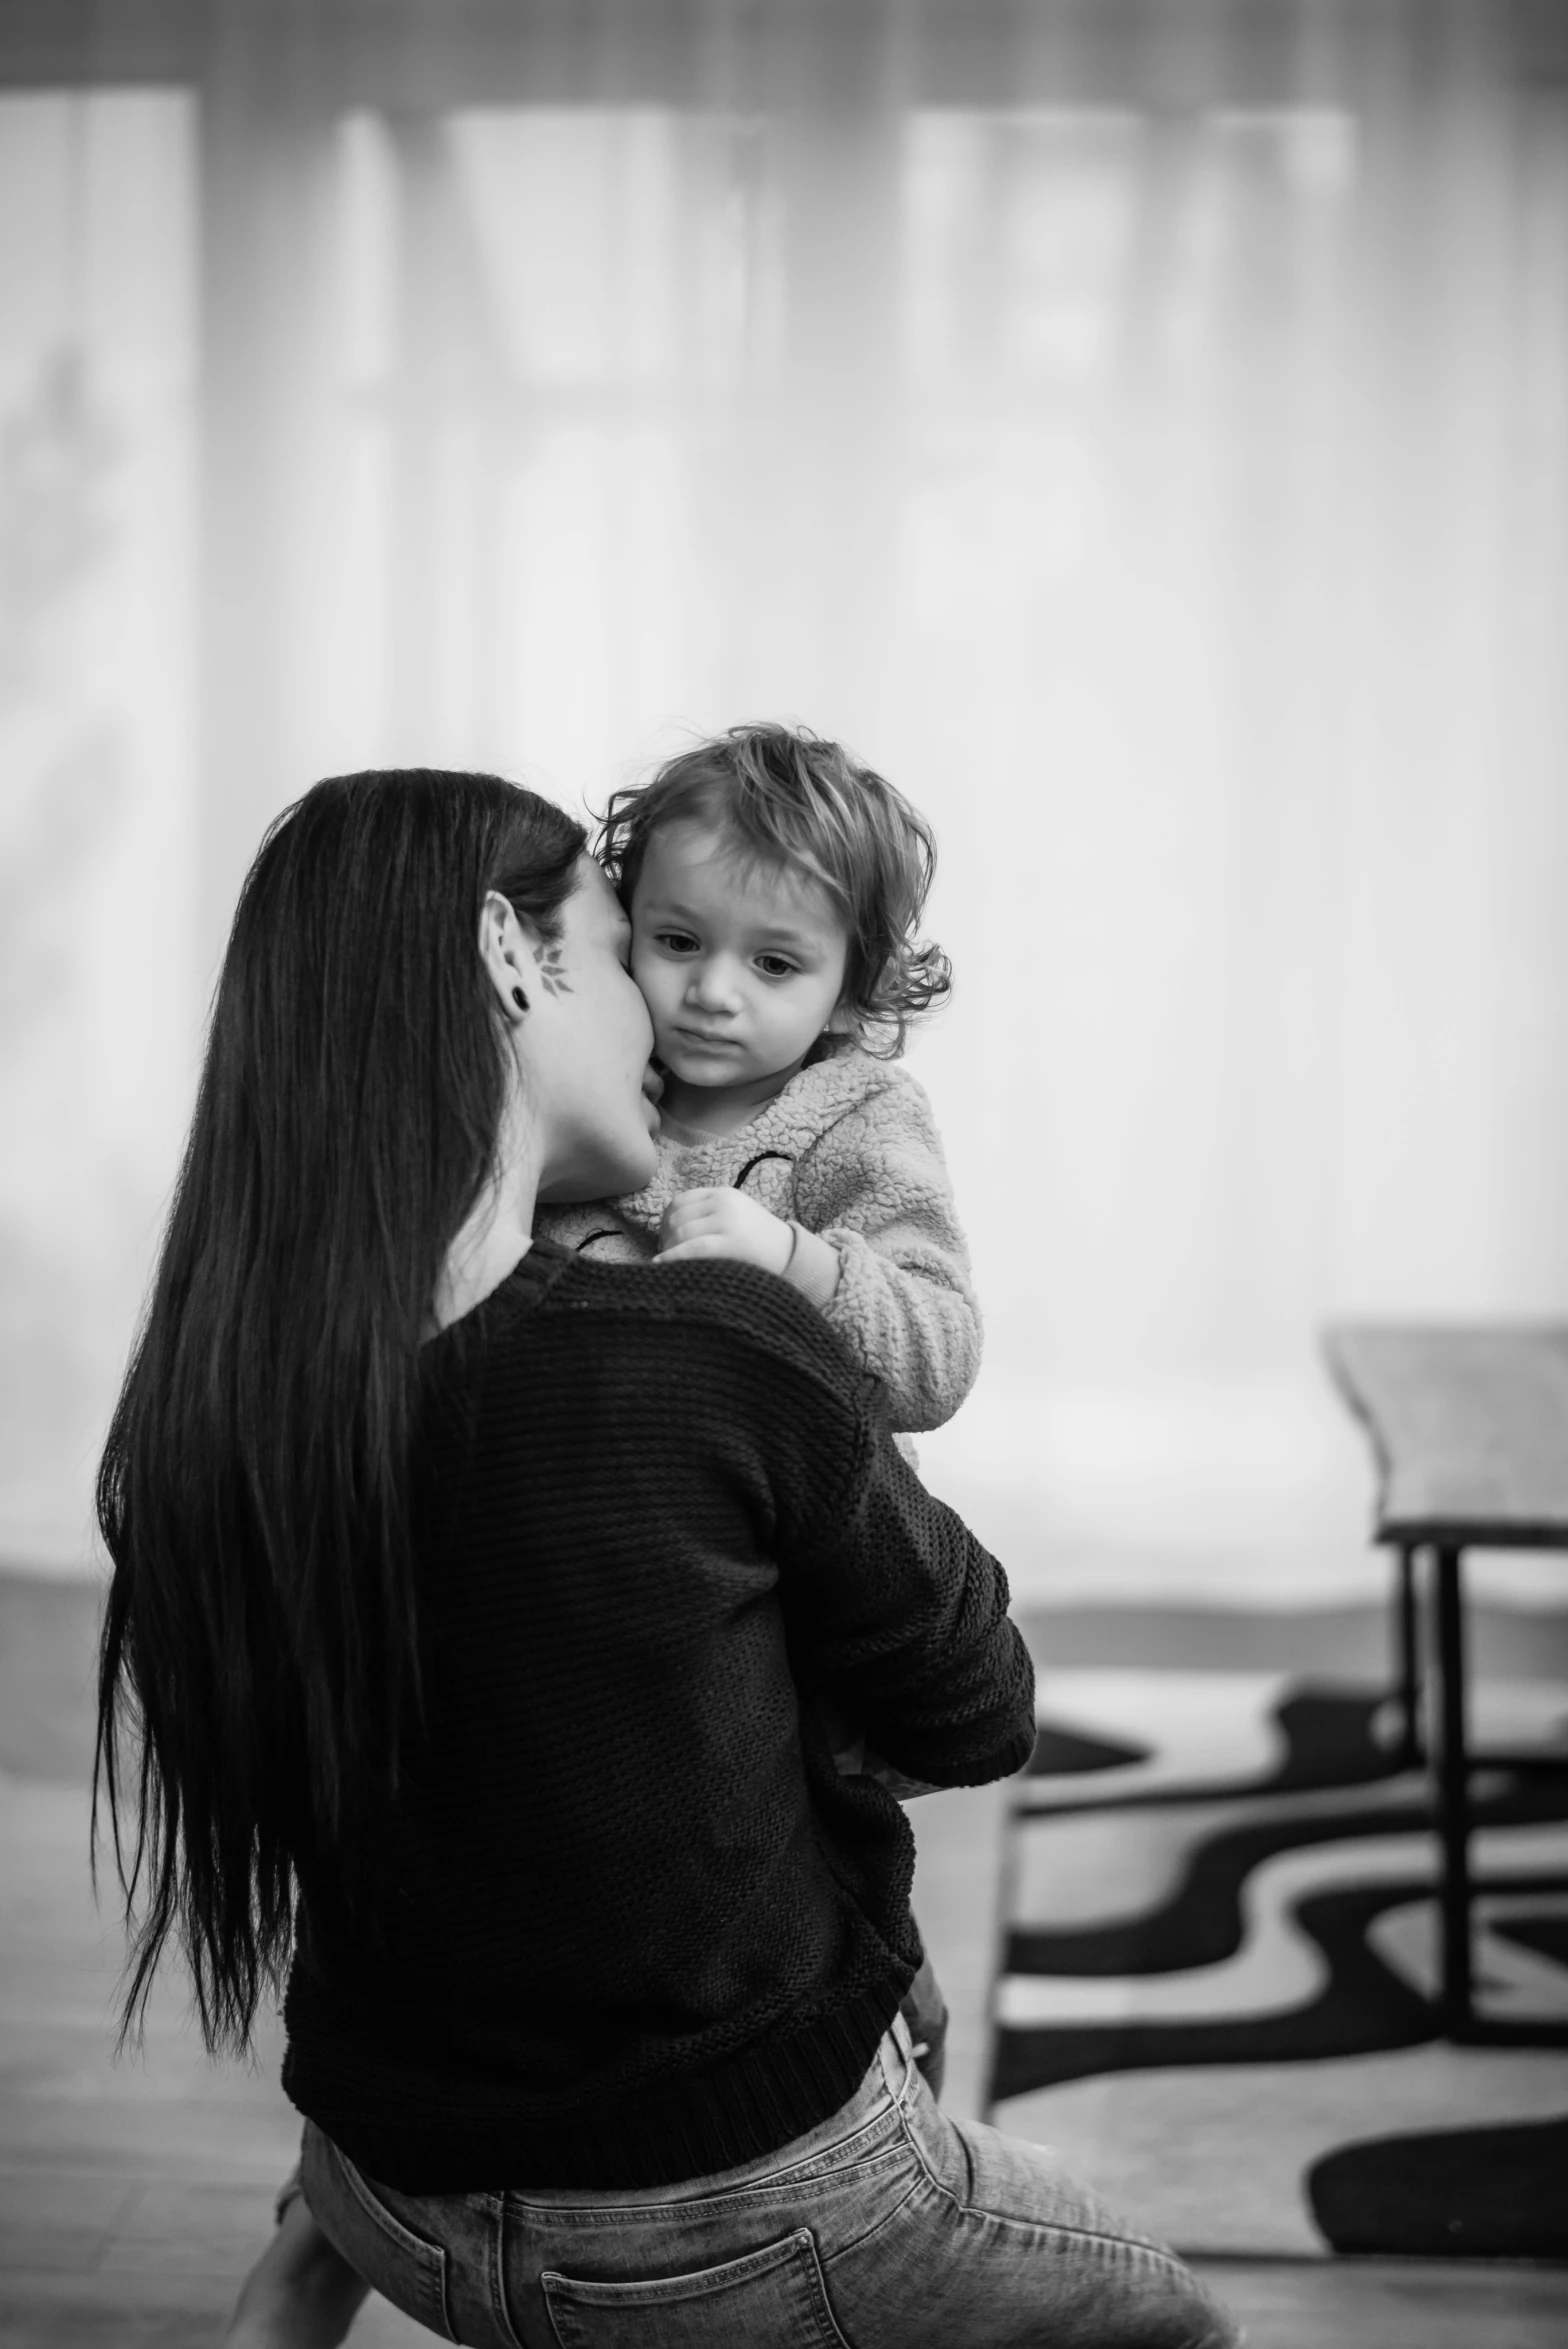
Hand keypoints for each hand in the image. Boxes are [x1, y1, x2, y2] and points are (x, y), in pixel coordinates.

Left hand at [655, 1187, 794, 1275]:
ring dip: (668, 1249)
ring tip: (669, 1264)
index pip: (681, 1201)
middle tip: (665, 1255)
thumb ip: (708, 1214)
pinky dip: (671, 1257)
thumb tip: (669, 1227)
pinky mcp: (730, 1242)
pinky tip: (659, 1264)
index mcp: (724, 1194)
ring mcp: (728, 1221)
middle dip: (665, 1237)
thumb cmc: (759, 1243)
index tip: (665, 1239)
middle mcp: (724, 1202)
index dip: (666, 1221)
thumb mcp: (735, 1216)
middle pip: (677, 1217)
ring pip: (681, 1232)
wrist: (792, 1257)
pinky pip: (692, 1248)